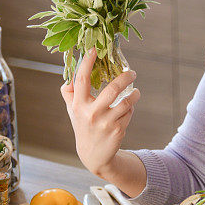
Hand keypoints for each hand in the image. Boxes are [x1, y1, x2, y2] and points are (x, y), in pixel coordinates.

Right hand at [60, 47, 140, 176]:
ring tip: (135, 92)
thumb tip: (69, 76)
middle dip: (125, 77)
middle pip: (112, 89)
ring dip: (134, 94)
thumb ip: (69, 93)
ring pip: (126, 102)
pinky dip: (130, 108)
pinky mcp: (118, 130)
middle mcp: (91, 113)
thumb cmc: (83, 125)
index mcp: (78, 105)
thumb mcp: (73, 110)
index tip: (94, 49)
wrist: (93, 154)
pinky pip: (128, 112)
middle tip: (132, 72)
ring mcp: (106, 122)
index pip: (82, 79)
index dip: (87, 62)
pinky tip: (128, 109)